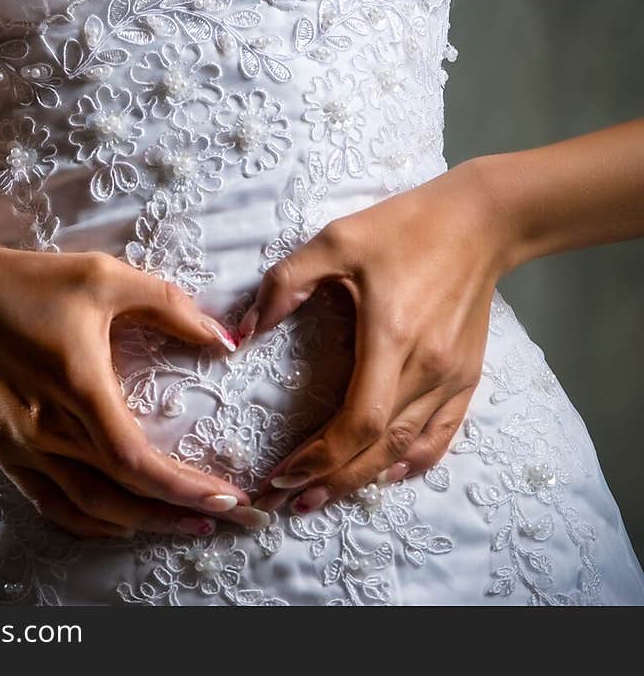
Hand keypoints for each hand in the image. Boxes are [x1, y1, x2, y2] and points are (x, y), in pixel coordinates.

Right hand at [0, 246, 255, 538]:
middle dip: (175, 512)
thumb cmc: (33, 283)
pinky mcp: (7, 450)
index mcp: (78, 388)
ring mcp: (24, 447)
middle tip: (225, 515)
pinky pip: (52, 504)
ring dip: (139, 523)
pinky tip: (120, 523)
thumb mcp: (106, 278)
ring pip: (88, 507)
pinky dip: (90, 521)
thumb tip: (223, 338)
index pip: (135, 461)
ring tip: (183, 523)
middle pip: (119, 495)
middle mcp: (49, 429)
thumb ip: (168, 306)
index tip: (225, 495)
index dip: (181, 486)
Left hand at [243, 160, 506, 515]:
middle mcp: (426, 367)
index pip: (359, 421)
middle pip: (380, 449)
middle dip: (332, 481)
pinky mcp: (467, 377)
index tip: (281, 473)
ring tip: (321, 496)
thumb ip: (286, 282)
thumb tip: (243, 331)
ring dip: (363, 479)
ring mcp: (452, 377)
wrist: (479, 221)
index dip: (321, 456)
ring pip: (407, 450)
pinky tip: (384, 474)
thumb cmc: (404, 226)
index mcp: (392, 336)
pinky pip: (440, 437)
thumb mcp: (336, 239)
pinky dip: (411, 463)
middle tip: (287, 500)